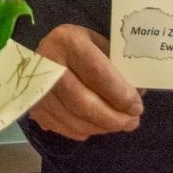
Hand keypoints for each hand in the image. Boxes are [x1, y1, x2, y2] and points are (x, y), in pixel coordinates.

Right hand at [29, 24, 143, 139]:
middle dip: (113, 118)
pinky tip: (98, 125)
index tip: (137, 106)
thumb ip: (118, 66)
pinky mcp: (34, 108)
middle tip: (132, 121)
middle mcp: (49, 65)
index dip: (120, 95)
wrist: (43, 53)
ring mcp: (39, 89)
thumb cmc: (78, 46)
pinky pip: (64, 128)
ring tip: (120, 124)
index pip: (97, 73)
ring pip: (74, 120)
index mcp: (68, 42)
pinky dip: (86, 131)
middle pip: (84, 103)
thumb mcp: (98, 44)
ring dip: (103, 128)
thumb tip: (138, 93)